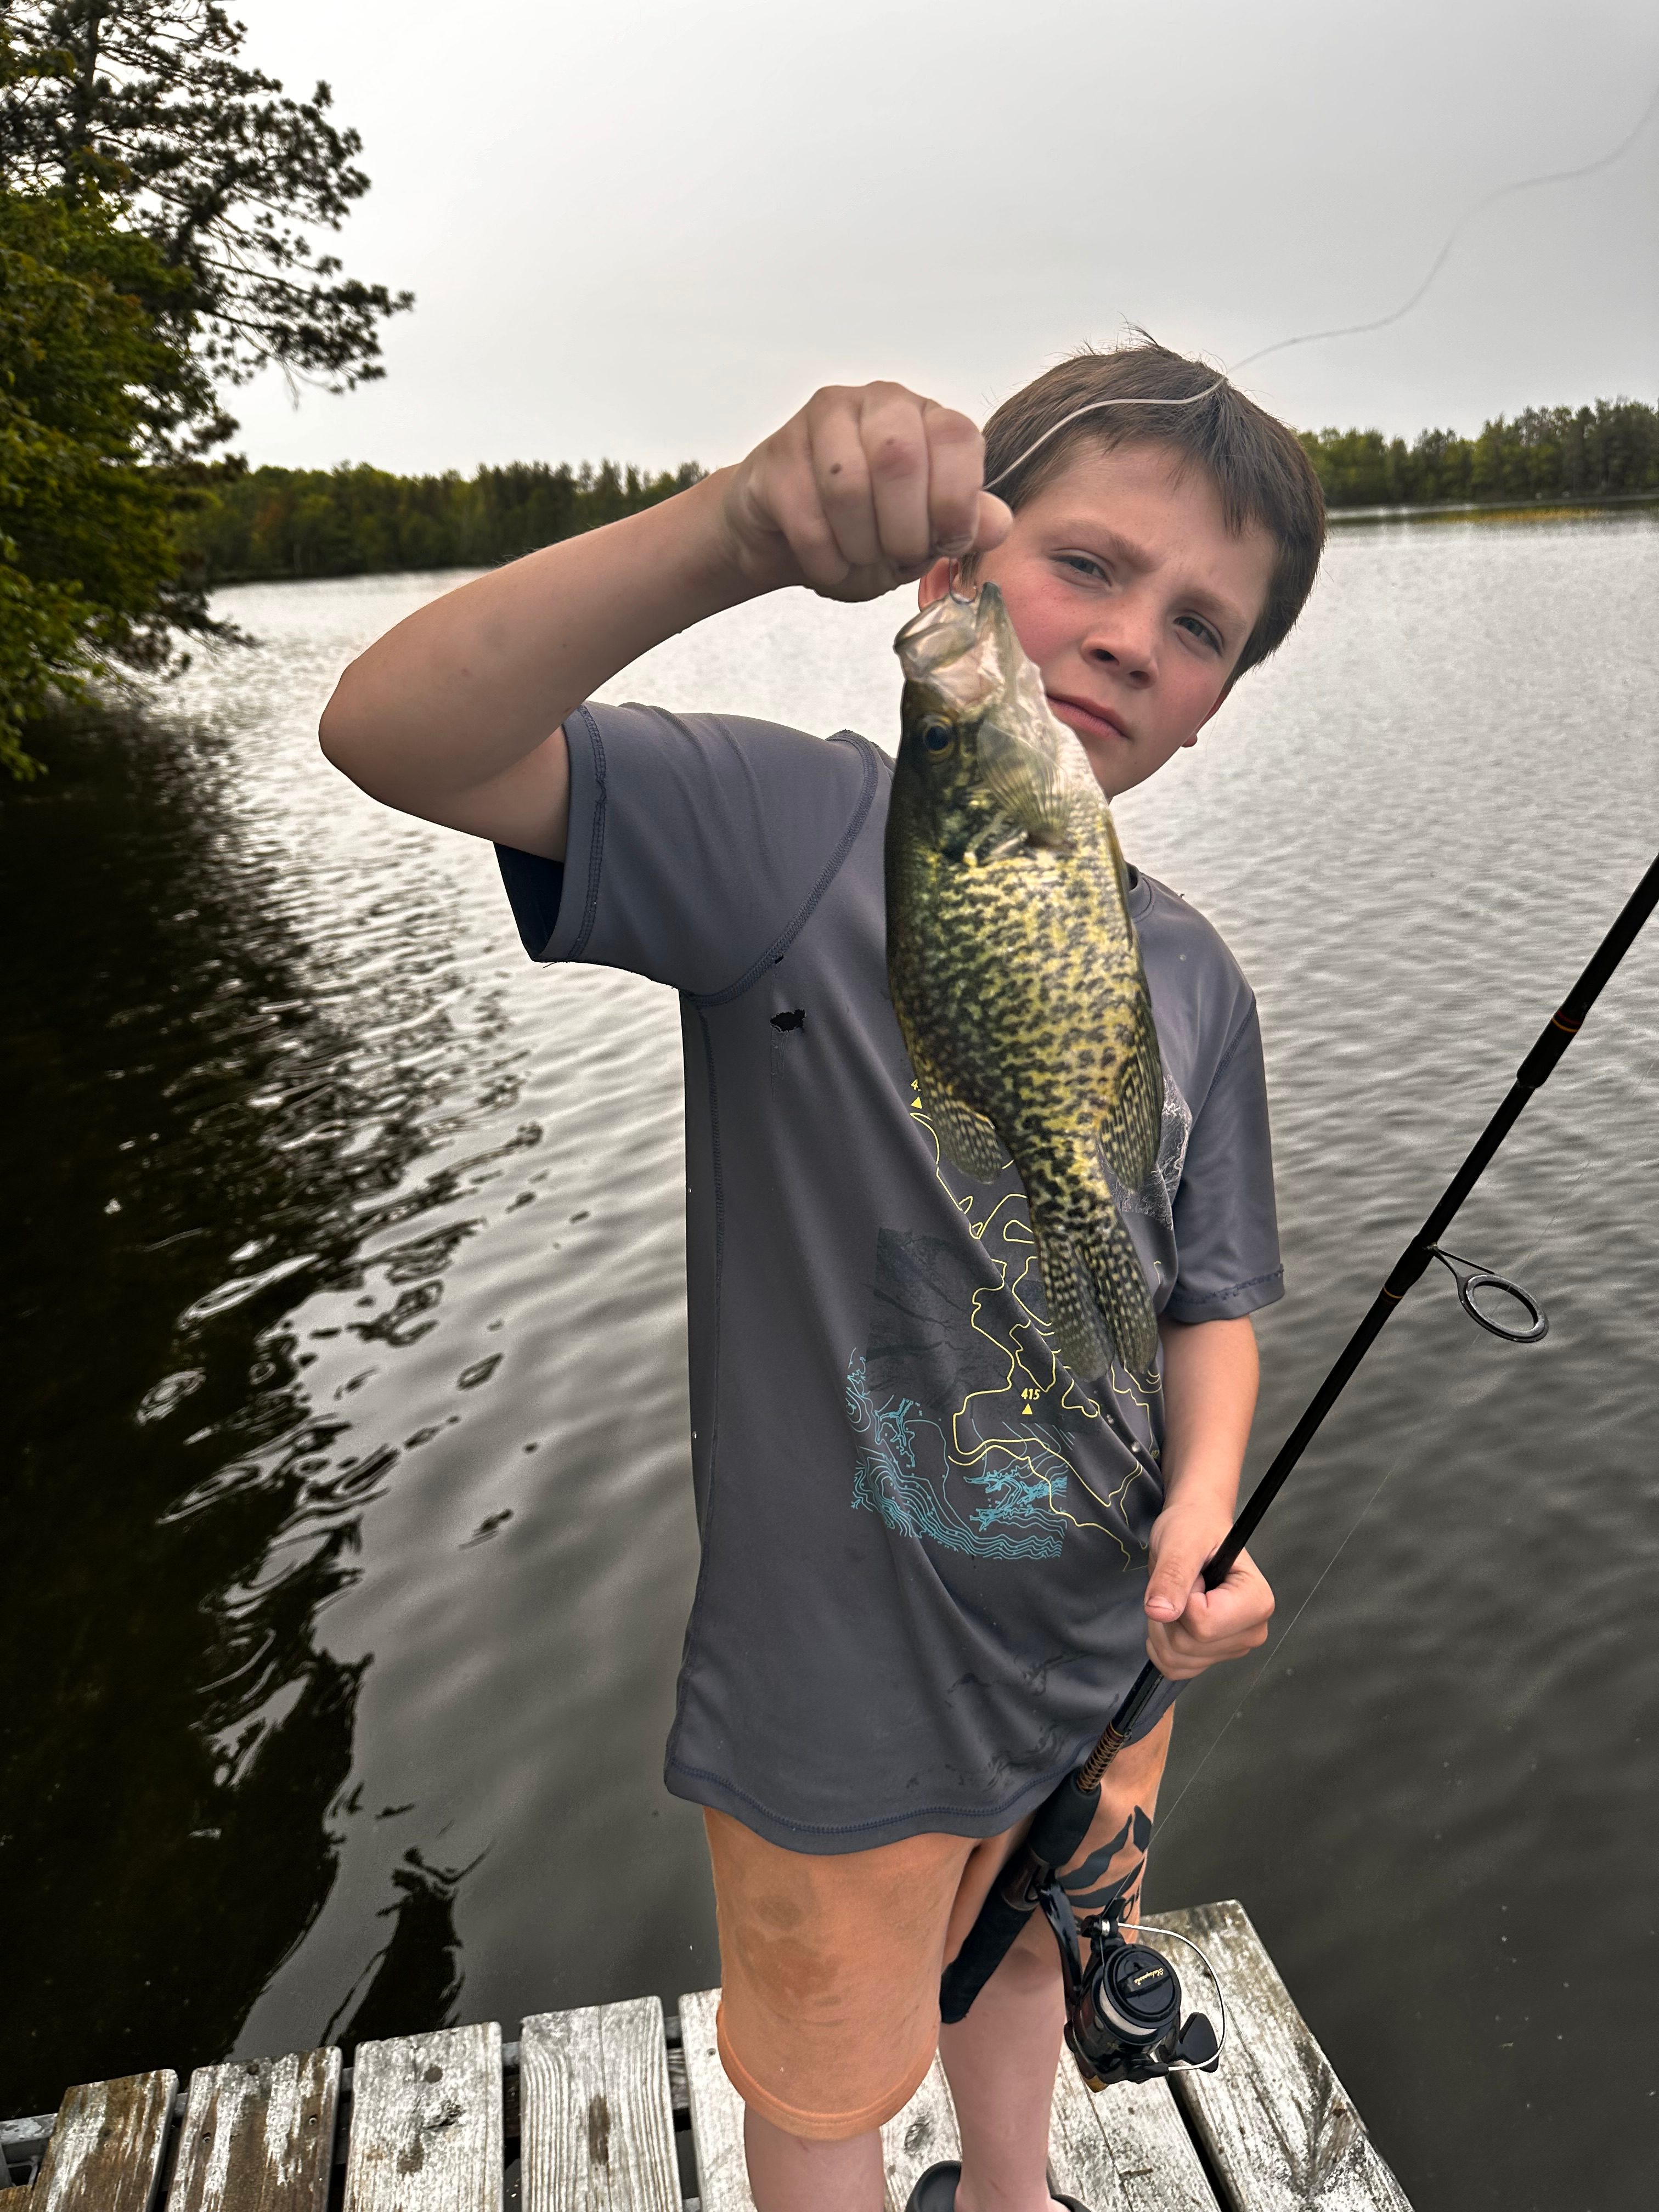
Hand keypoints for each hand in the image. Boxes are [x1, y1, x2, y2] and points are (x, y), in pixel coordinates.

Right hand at [718, 381, 1011, 601]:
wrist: (788, 535)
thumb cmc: (866, 529)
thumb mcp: (927, 533)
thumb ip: (966, 523)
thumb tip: (999, 524)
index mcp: (927, 416)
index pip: (956, 437)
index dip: (956, 501)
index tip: (945, 541)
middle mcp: (878, 403)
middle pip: (899, 458)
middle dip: (904, 529)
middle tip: (898, 555)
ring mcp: (822, 420)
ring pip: (847, 488)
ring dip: (860, 546)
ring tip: (860, 557)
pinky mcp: (776, 454)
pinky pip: (805, 517)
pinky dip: (824, 560)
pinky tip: (828, 563)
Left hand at [1143, 1505, 1273, 1680]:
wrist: (1194, 1529)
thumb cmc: (1194, 1528)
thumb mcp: (1180, 1542)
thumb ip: (1172, 1576)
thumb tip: (1161, 1612)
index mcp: (1257, 1601)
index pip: (1204, 1624)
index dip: (1184, 1598)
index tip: (1193, 1575)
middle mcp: (1252, 1630)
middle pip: (1189, 1645)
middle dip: (1169, 1614)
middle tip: (1181, 1584)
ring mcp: (1233, 1647)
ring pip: (1178, 1660)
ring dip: (1162, 1628)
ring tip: (1177, 1596)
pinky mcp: (1213, 1656)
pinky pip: (1175, 1667)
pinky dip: (1162, 1644)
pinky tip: (1172, 1617)